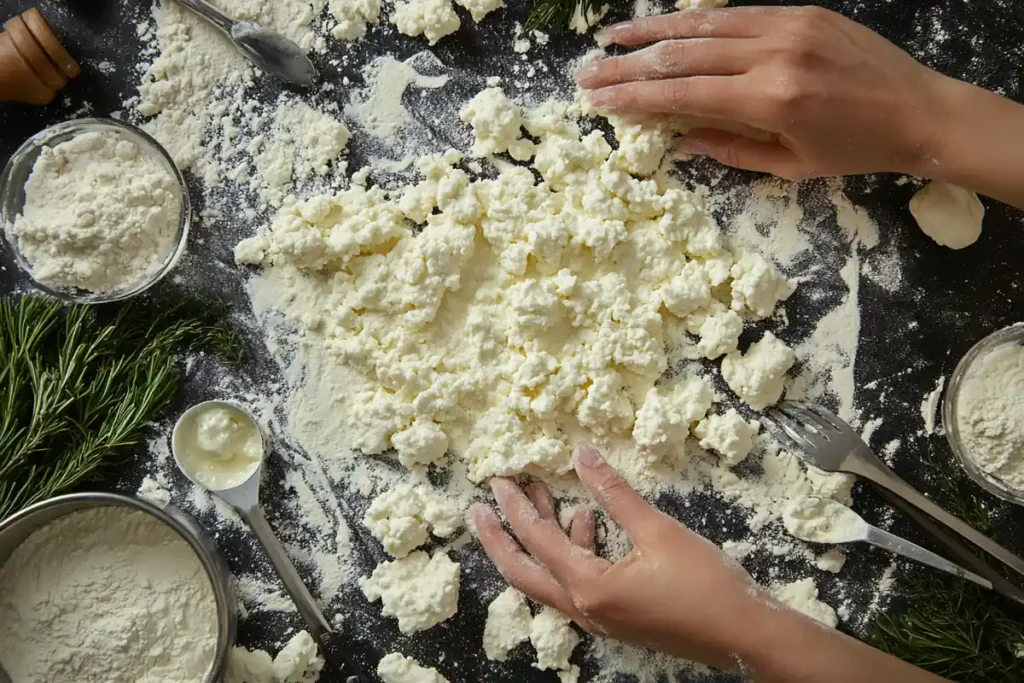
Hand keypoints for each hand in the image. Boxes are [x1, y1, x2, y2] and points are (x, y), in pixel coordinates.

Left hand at [470, 443, 765, 670]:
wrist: (743, 636)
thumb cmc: (705, 585)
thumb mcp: (658, 530)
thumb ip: (615, 492)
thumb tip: (582, 455)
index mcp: (589, 588)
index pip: (538, 541)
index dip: (514, 507)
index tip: (497, 480)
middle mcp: (585, 609)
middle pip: (523, 573)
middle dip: (499, 538)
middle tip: (478, 508)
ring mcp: (600, 619)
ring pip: (549, 579)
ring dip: (540, 540)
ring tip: (539, 499)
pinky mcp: (616, 619)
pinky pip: (575, 585)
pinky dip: (572, 553)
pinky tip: (587, 523)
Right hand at [575, 7, 955, 180]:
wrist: (920, 112)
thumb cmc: (856, 151)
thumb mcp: (791, 165)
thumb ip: (730, 150)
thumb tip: (681, 136)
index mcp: (772, 99)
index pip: (685, 92)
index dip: (636, 97)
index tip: (599, 101)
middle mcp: (775, 53)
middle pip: (684, 54)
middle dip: (629, 67)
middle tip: (588, 73)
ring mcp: (788, 25)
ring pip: (704, 24)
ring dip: (652, 32)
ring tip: (612, 41)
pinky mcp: (800, 12)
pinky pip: (736, 14)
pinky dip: (696, 21)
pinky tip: (666, 27)